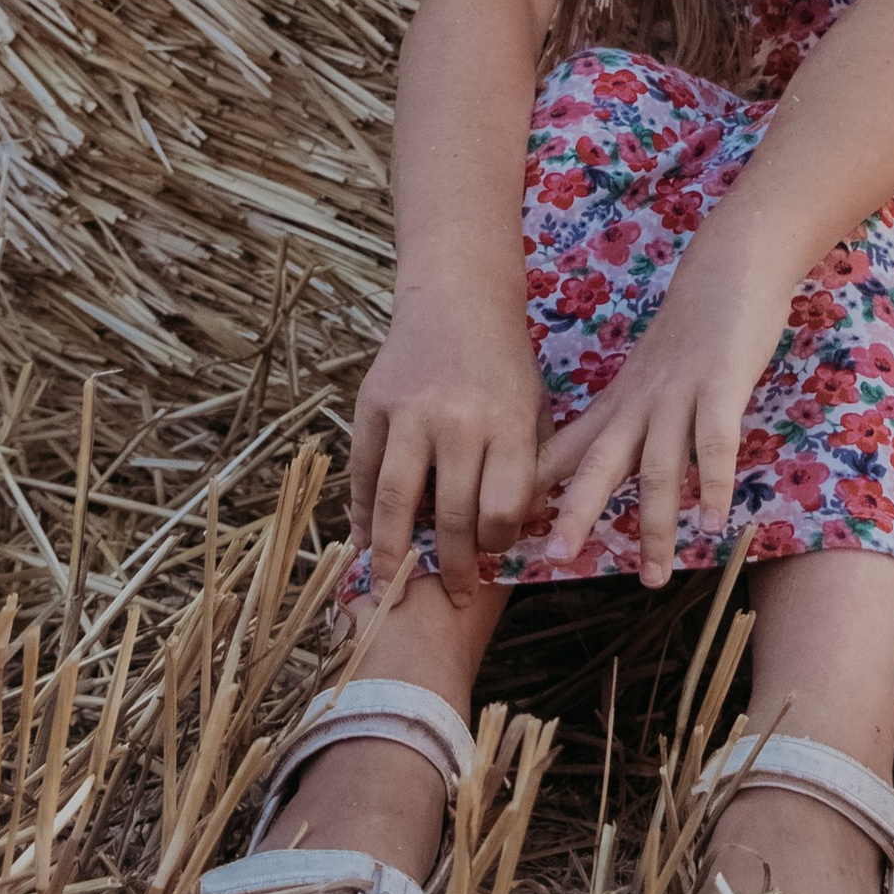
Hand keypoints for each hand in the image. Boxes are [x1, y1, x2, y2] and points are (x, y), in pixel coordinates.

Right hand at [349, 289, 541, 605]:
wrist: (459, 297)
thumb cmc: (504, 362)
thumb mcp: (533, 406)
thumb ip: (527, 466)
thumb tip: (515, 536)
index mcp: (509, 421)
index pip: (503, 508)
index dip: (498, 544)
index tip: (492, 555)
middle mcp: (459, 419)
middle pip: (453, 514)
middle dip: (452, 567)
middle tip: (449, 596)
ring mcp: (411, 412)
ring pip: (397, 500)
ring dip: (394, 554)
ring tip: (391, 589)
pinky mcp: (373, 404)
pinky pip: (363, 471)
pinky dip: (360, 512)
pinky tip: (365, 540)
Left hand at [535, 240, 793, 582]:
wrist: (728, 267)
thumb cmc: (687, 331)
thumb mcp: (641, 382)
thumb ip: (617, 428)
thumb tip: (582, 476)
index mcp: (616, 406)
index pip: (564, 454)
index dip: (534, 494)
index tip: (504, 535)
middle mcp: (639, 405)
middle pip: (599, 464)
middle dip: (576, 512)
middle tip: (554, 561)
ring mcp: (679, 395)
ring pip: (658, 465)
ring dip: (656, 523)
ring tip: (654, 575)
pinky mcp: (721, 384)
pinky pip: (715, 439)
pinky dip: (712, 481)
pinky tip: (713, 521)